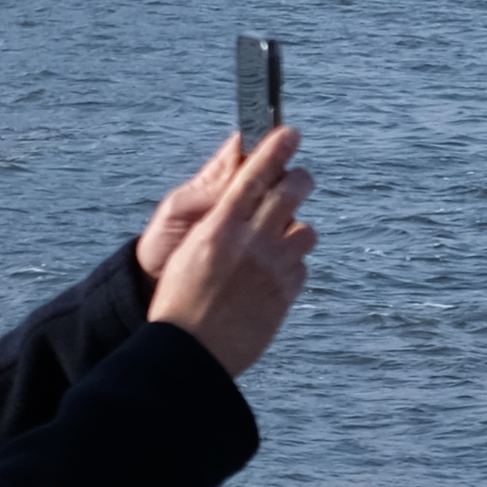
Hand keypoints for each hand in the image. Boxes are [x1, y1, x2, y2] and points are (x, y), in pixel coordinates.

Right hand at [146, 122, 315, 377]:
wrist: (190, 353)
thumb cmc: (180, 303)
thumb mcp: (190, 253)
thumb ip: (219, 226)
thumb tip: (240, 203)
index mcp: (219, 227)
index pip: (254, 175)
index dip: (275, 149)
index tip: (289, 133)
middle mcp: (250, 242)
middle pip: (291, 192)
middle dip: (299, 180)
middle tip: (300, 179)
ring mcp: (273, 268)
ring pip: (306, 230)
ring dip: (297, 231)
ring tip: (280, 244)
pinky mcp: (287, 293)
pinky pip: (302, 266)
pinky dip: (292, 267)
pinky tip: (272, 279)